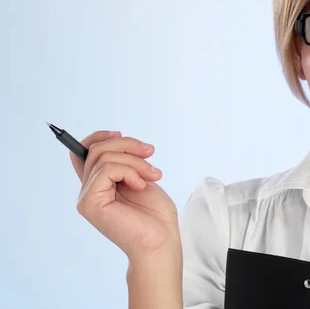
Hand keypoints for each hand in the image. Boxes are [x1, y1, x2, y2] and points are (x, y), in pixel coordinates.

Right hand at [70, 130, 180, 260]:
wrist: (162, 241)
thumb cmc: (155, 215)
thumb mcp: (141, 177)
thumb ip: (124, 163)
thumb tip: (116, 139)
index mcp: (100, 184)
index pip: (82, 153)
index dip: (97, 137)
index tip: (120, 133)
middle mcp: (89, 190)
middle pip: (97, 149)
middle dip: (128, 145)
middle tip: (150, 153)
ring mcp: (87, 198)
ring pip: (103, 157)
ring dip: (135, 161)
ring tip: (152, 175)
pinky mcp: (90, 203)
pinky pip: (107, 170)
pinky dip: (130, 171)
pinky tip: (141, 185)